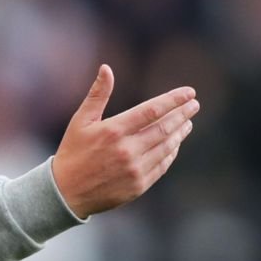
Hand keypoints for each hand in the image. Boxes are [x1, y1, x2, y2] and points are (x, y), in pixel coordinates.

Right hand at [52, 65, 198, 218]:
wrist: (66, 192)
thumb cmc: (72, 152)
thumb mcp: (80, 121)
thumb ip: (98, 95)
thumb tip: (106, 68)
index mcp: (113, 131)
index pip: (152, 110)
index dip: (173, 100)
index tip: (189, 93)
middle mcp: (127, 150)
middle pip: (164, 128)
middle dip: (182, 114)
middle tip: (194, 105)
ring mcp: (134, 169)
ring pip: (166, 147)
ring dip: (180, 133)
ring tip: (187, 123)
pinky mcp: (138, 185)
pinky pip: (162, 166)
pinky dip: (171, 153)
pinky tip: (174, 144)